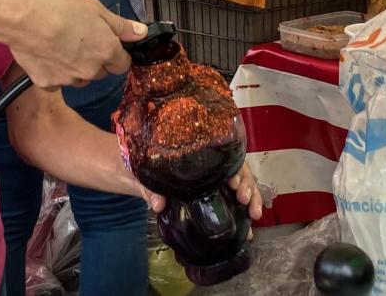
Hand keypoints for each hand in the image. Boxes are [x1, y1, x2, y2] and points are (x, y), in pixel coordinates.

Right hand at [7, 0, 144, 88]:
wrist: (21, 19)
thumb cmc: (59, 7)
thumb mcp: (94, 7)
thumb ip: (120, 25)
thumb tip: (142, 33)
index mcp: (106, 51)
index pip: (123, 64)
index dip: (116, 52)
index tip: (105, 41)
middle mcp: (91, 71)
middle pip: (101, 71)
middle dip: (95, 59)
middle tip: (79, 37)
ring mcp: (68, 80)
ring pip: (79, 78)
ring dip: (76, 67)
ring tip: (60, 43)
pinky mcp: (47, 84)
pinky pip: (56, 81)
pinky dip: (54, 71)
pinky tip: (45, 53)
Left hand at [140, 163, 263, 222]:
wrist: (131, 169)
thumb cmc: (139, 163)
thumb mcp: (141, 173)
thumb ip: (149, 187)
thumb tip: (158, 205)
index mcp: (195, 154)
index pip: (221, 157)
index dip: (232, 168)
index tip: (234, 183)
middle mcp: (208, 165)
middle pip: (236, 170)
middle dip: (247, 184)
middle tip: (246, 200)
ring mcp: (211, 180)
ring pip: (240, 185)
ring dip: (251, 198)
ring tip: (254, 215)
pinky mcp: (210, 196)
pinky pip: (231, 202)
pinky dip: (242, 216)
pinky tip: (248, 231)